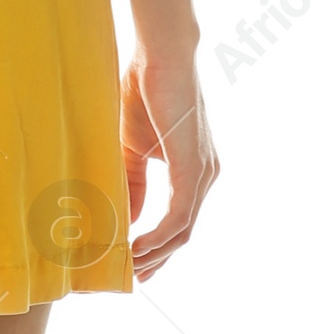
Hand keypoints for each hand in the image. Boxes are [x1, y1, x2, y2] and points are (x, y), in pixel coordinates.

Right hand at [122, 49, 217, 280]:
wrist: (160, 55)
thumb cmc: (145, 90)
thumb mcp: (131, 148)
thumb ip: (132, 183)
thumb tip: (128, 219)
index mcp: (193, 169)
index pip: (179, 220)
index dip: (157, 246)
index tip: (133, 262)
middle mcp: (205, 175)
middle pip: (184, 233)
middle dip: (158, 258)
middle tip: (133, 277)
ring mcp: (203, 173)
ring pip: (183, 230)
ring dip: (156, 253)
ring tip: (130, 267)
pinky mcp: (193, 168)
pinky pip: (179, 216)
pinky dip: (158, 236)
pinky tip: (136, 247)